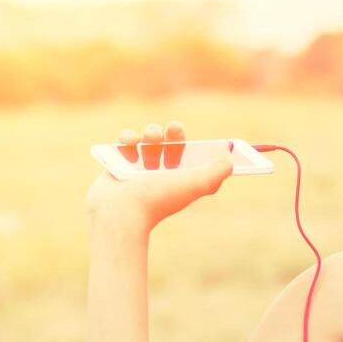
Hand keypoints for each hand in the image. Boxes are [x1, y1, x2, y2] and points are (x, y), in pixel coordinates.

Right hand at [85, 121, 234, 231]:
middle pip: (171, 143)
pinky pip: (125, 141)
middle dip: (174, 132)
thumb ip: (220, 167)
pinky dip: (128, 136)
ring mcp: (137, 167)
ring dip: (152, 131)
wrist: (120, 211)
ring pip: (148, 138)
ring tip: (151, 139)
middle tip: (173, 131)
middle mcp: (159, 174)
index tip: (200, 136)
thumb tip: (226, 148)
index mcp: (178, 180)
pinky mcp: (116, 162)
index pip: (192, 157)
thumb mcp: (198, 183)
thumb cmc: (159, 198)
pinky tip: (131, 144)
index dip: (196, 144)